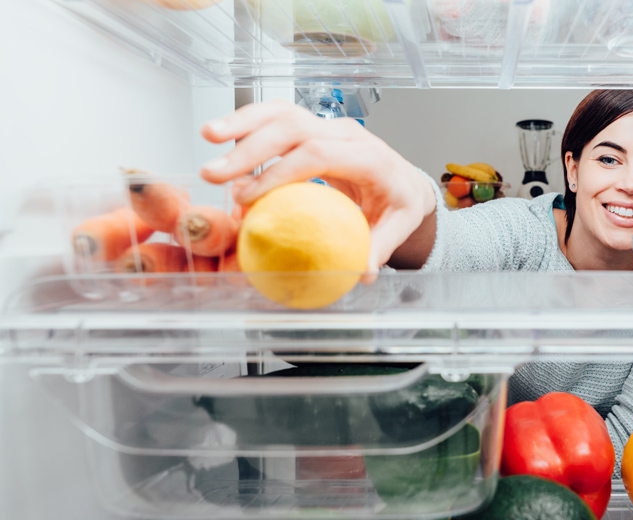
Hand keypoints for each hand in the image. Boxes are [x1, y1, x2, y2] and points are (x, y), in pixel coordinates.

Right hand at [200, 99, 436, 275]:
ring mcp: (328, 126)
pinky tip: (220, 134)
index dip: (280, 172)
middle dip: (250, 148)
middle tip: (215, 174)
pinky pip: (277, 116)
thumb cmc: (398, 203)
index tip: (249, 197)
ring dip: (242, 122)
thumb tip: (362, 272)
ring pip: (282, 112)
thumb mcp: (398, 227)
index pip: (319, 154)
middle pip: (294, 127)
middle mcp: (347, 134)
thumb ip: (379, 247)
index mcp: (369, 156)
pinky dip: (248, 122)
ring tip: (208, 136)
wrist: (403, 180)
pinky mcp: (313, 127)